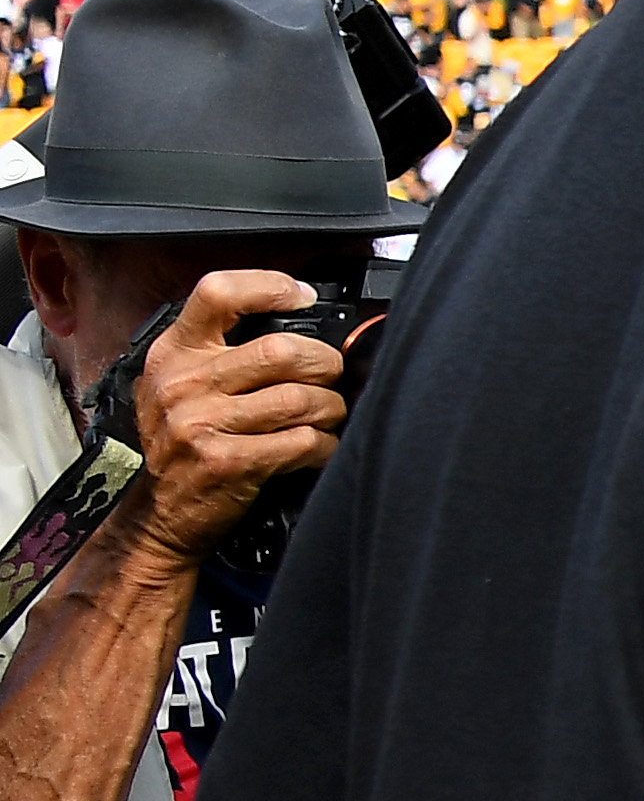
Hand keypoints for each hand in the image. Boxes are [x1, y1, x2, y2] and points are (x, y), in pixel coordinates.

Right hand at [117, 269, 345, 565]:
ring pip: (301, 397)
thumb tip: (296, 322)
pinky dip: (324, 445)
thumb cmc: (180, 446)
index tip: (301, 297)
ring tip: (326, 416)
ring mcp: (203, 423)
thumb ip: (220, 354)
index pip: (216, 293)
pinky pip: (303, 441)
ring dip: (330, 408)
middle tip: (330, 377)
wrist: (155, 514)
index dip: (268, 286)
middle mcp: (184, 383)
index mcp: (172, 353)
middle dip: (324, 364)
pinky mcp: (229, 462)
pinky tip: (316, 448)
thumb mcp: (177, 387)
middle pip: (282, 350)